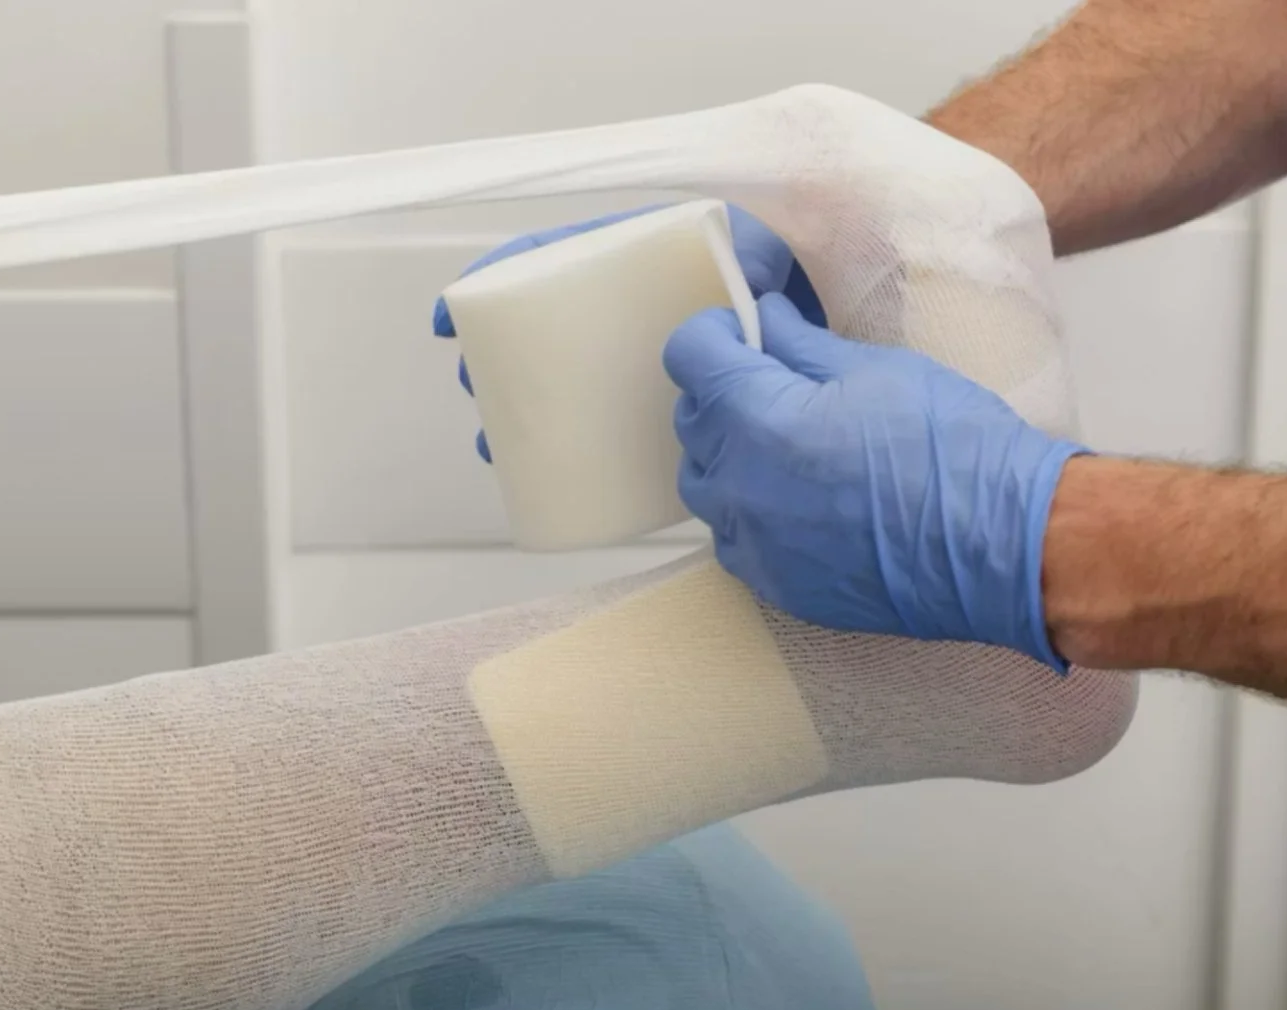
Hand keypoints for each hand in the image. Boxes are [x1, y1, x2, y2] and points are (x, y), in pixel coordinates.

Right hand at [431, 205, 823, 461]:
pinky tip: (541, 474)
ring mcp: (645, 363)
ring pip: (565, 384)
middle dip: (497, 357)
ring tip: (492, 441)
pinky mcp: (666, 408)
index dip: (499, 281)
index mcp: (642, 261)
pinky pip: (602, 430)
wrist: (832, 336)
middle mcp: (634, 312)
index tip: (454, 314)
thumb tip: (720, 312)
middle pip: (548, 328)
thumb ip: (743, 267)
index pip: (557, 259)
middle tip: (471, 386)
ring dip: (519, 409)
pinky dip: (567, 450)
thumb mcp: (762, 259)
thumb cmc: (795, 287)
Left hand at [666, 293, 1087, 671]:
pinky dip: (750, 509)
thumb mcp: (875, 369)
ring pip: (706, 484)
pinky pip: (734, 538)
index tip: (742, 325)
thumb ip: (800, 344)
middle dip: (723, 389)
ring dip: (730, 452)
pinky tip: (797, 496)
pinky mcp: (776, 586)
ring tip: (786, 439)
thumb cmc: (952, 448)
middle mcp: (739, 487)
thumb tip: (763, 320)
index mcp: (759, 419)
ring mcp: (754, 544)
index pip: (690, 355)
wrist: (1003, 546)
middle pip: (692, 421)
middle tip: (775, 376)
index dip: (716, 330)